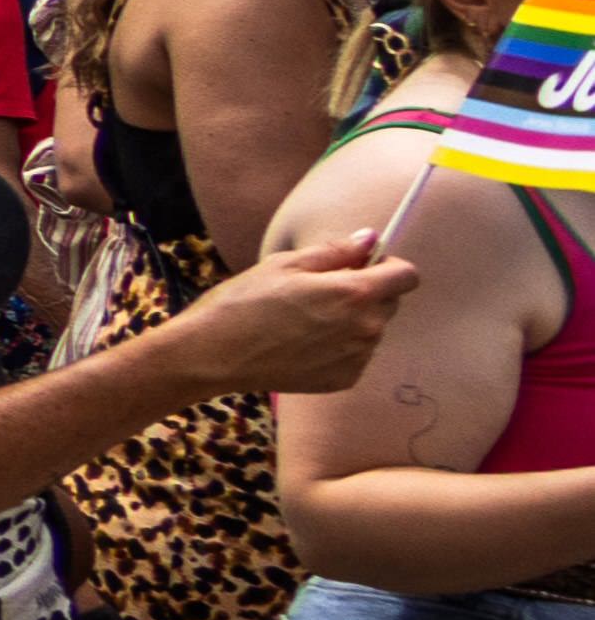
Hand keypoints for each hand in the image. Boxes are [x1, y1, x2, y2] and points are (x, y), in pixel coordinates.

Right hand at [173, 228, 415, 399]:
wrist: (213, 355)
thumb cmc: (243, 302)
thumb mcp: (284, 264)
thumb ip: (336, 251)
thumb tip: (370, 239)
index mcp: (354, 293)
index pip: (407, 276)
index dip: (388, 266)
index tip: (363, 266)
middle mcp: (366, 328)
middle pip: (390, 303)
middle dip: (366, 293)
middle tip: (319, 293)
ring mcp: (357, 358)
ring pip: (371, 330)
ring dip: (351, 321)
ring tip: (305, 321)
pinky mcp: (344, 380)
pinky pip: (356, 355)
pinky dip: (339, 347)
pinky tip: (303, 344)